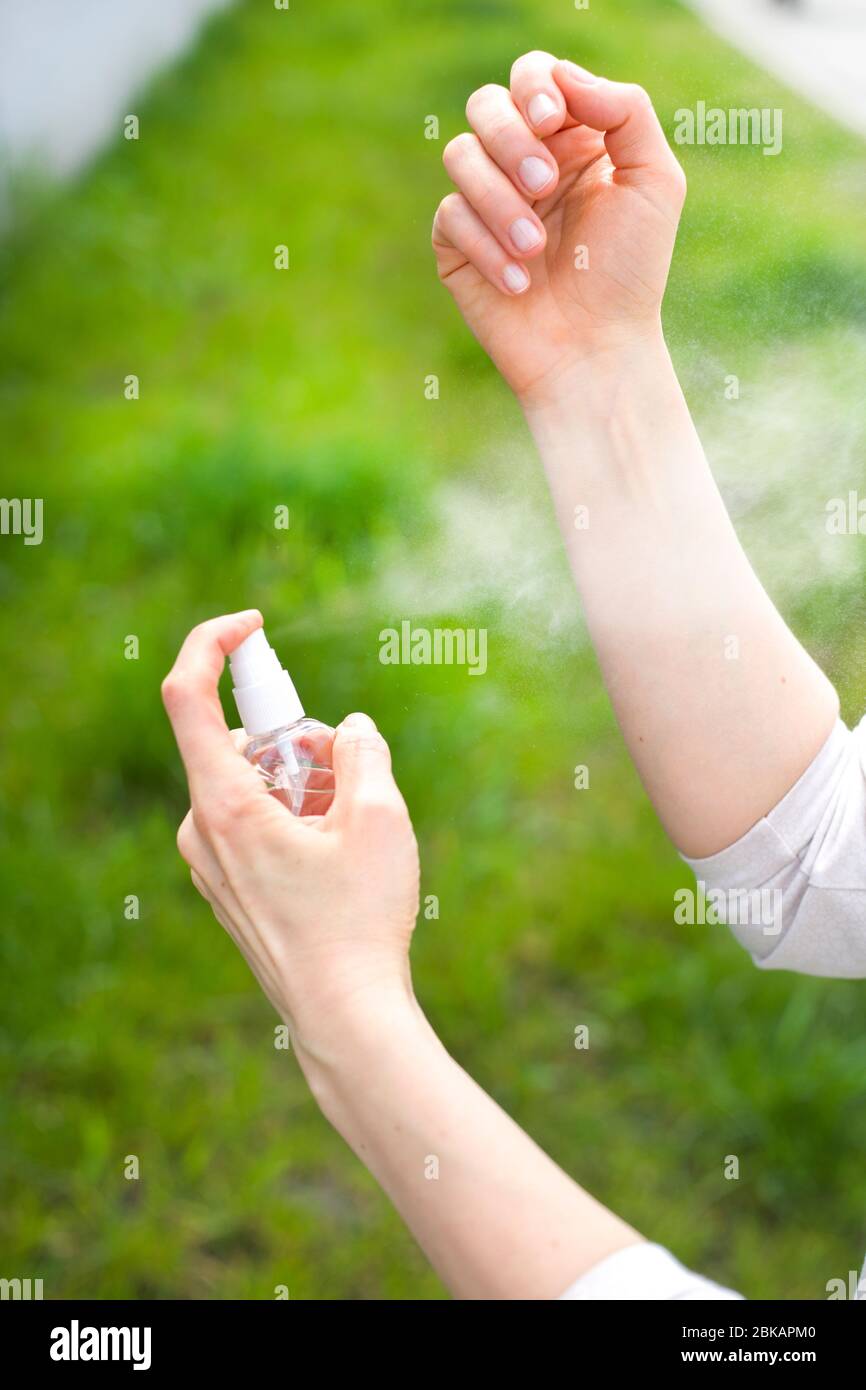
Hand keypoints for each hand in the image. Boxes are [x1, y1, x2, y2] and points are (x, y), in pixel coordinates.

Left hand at [161, 611, 419, 1048]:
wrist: (345, 1015)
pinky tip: (339, 855)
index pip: (187, 694)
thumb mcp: (379, 817)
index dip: (213, 643)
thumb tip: (351, 730)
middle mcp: (201, 829)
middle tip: (350, 765)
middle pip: (239, 742)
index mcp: (224, 803)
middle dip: (298, 735)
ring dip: (303, 781)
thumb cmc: (359, 919)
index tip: (254, 626)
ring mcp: (210, 863)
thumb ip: (363, 751)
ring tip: (355, 824)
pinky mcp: (228, 887)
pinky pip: (253, 823)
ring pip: (251, 784)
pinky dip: (294, 815)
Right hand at [432, 52, 685, 405]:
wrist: (594, 351)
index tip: (552, 118)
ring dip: (499, 199)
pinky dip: (486, 247)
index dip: (534, 86)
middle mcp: (524, 163)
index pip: (533, 77)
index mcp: (571, 139)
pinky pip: (449, 216)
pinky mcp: (457, 245)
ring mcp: (486, 202)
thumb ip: (626, 112)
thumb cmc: (629, 273)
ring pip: (460, 154)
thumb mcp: (653, 182)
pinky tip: (519, 284)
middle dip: (512, 139)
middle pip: (487, 105)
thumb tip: (565, 77)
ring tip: (535, 249)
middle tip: (543, 185)